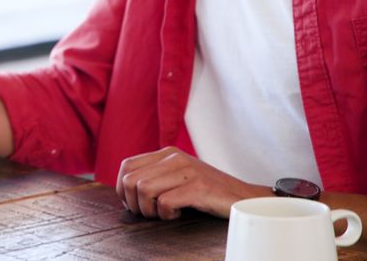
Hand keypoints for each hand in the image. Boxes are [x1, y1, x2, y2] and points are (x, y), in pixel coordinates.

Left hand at [116, 147, 267, 218]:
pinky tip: (178, 214)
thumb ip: (156, 176)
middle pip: (131, 180)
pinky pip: (165, 202)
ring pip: (144, 190)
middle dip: (134, 203)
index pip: (127, 166)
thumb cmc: (208, 192)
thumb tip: (125, 191)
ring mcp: (187, 171)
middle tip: (150, 213)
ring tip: (165, 214)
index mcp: (167, 153)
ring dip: (149, 210)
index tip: (132, 204)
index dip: (122, 188)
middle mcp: (174, 157)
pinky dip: (166, 214)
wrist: (244, 197)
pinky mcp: (198, 187)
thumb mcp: (179, 177)